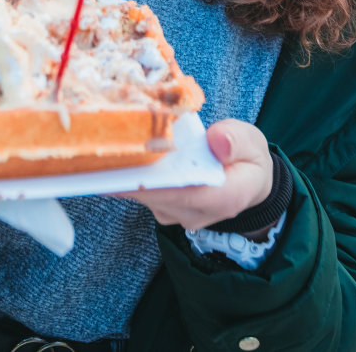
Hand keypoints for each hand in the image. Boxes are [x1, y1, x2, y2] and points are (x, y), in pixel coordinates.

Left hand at [120, 119, 272, 231]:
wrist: (247, 183)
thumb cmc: (248, 159)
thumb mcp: (252, 143)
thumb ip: (236, 141)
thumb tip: (216, 141)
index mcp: (224, 198)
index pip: (184, 193)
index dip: (152, 181)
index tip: (125, 164)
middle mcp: (196, 213)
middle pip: (156, 194)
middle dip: (130, 170)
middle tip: (102, 143)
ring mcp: (176, 214)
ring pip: (144, 194)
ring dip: (126, 171)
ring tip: (105, 141)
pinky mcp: (163, 208)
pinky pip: (142, 192)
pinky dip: (130, 173)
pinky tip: (117, 152)